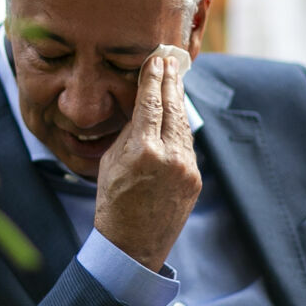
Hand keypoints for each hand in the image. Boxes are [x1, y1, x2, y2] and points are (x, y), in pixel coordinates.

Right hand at [92, 51, 199, 271]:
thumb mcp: (111, 162)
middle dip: (171, 82)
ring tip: (174, 80)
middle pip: (173, 108)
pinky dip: (180, 127)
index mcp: (142, 151)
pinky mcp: (194, 179)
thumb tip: (142, 109)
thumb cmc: (112, 204)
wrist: (132, 246)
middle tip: (170, 60)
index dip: (154, 78)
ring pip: (183, 125)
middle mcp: (169, 157)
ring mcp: (186, 169)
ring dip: (178, 101)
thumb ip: (129, 134)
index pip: (151, 103)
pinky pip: (187, 145)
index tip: (156, 59)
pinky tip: (176, 114)